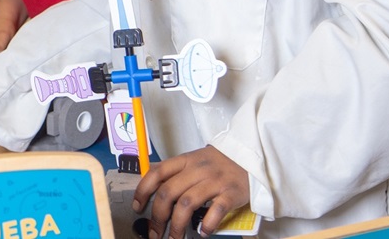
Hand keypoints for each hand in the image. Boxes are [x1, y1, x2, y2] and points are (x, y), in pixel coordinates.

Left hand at [133, 146, 249, 238]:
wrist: (250, 156)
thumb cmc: (219, 162)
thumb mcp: (195, 160)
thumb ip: (177, 174)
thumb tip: (155, 192)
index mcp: (186, 160)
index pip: (157, 172)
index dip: (143, 190)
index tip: (137, 207)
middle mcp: (198, 169)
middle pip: (169, 192)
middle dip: (157, 216)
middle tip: (154, 232)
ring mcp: (214, 181)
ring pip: (187, 203)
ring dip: (177, 225)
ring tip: (174, 237)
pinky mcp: (231, 193)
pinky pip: (215, 210)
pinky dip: (206, 224)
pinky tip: (202, 231)